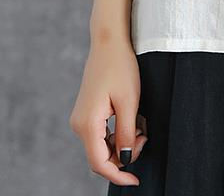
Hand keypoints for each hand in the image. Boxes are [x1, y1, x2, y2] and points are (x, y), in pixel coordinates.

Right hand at [68, 37, 147, 185]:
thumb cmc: (120, 67)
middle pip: (100, 157)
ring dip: (121, 145)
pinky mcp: (87, 112)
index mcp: (87, 124)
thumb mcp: (129, 102)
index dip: (118, 175)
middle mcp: (79, 124)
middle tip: (145, 138)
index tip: (135, 180)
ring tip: (141, 128)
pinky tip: (131, 123)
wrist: (109, 42)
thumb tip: (125, 158)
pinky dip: (116, 135)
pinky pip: (100, 134)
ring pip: (101, 146)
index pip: (100, 163)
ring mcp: (81, 118)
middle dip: (123, 156)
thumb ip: (126, 133)